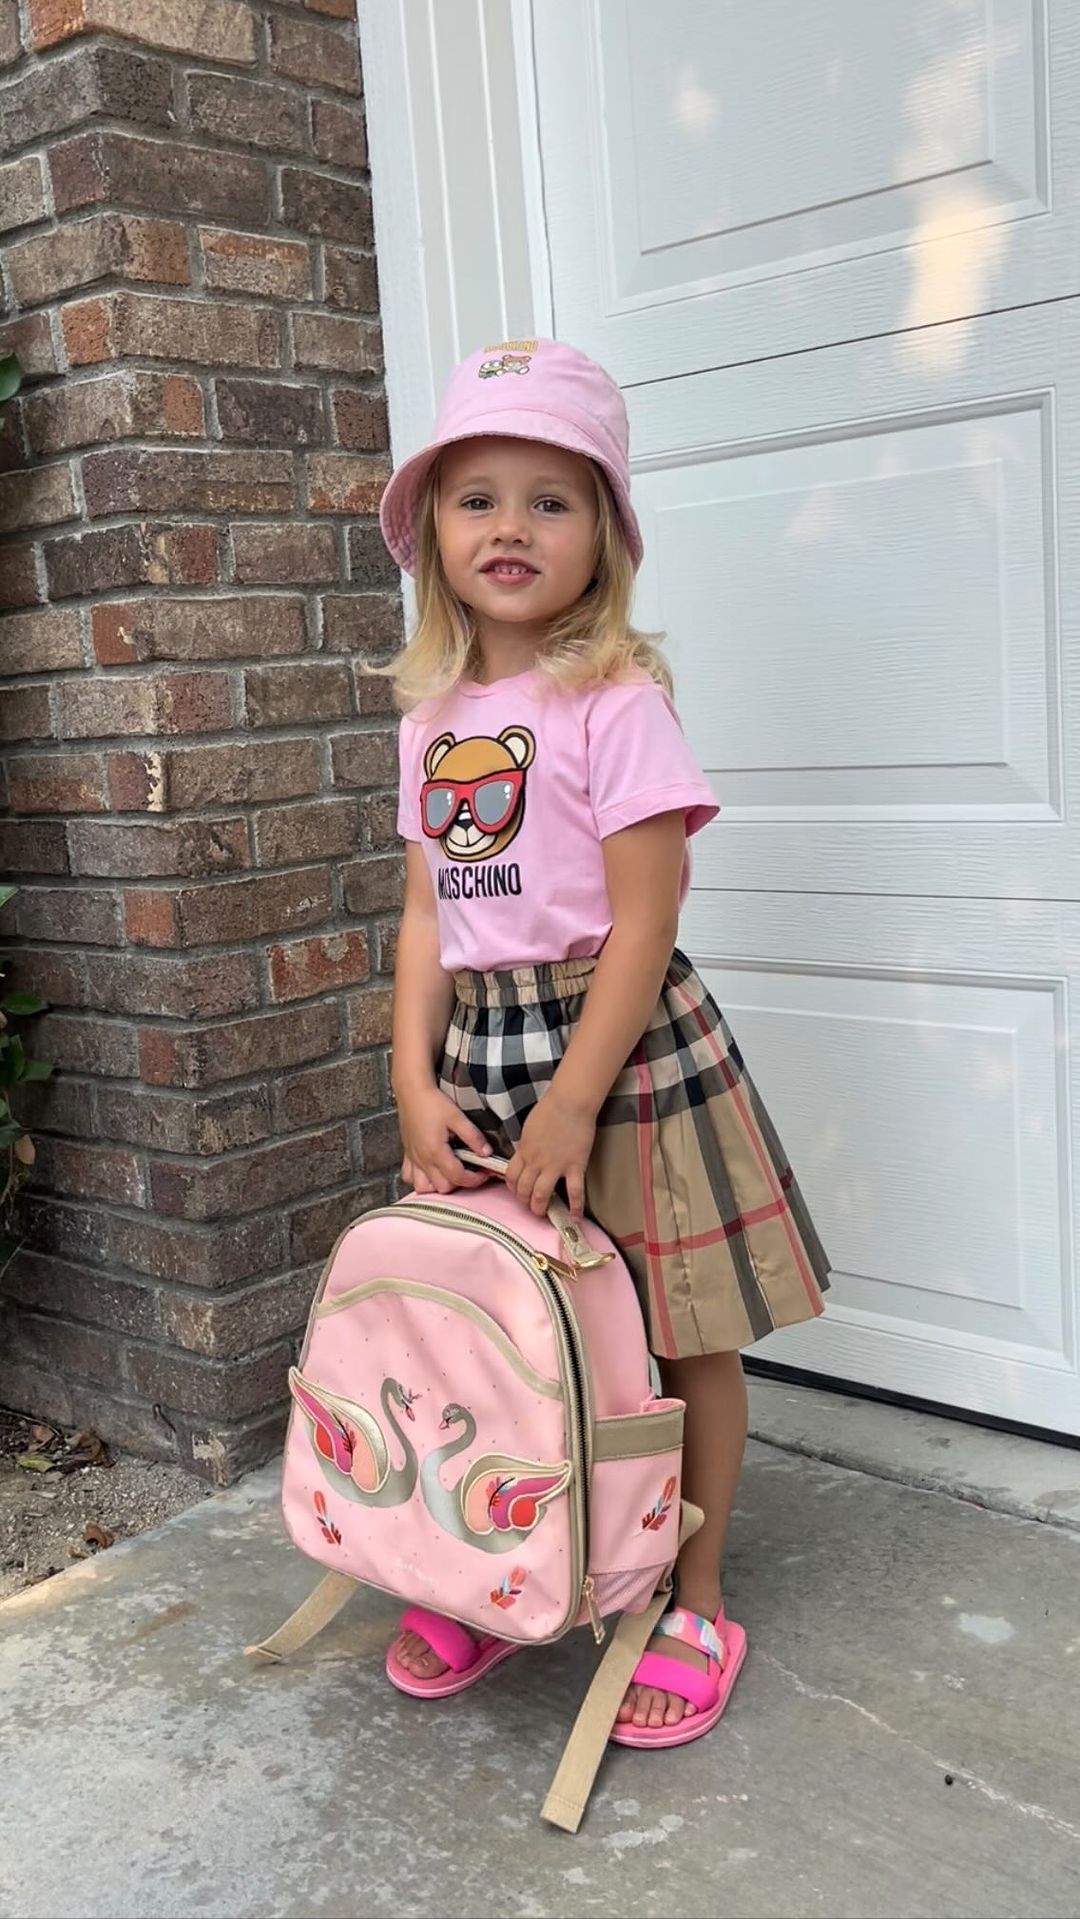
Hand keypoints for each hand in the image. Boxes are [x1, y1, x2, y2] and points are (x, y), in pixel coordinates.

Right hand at [397, 1085, 492, 1195]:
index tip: (484, 1173)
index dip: (475, 1179)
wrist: (411, 1090)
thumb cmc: (432, 1102)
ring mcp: (413, 1158)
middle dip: (458, 1183)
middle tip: (469, 1170)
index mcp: (436, 1151)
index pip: (458, 1177)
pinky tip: (430, 1169)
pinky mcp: (407, 1153)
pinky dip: (420, 1178)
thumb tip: (486, 1152)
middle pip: (442, 1187)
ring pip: (423, 1187)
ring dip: (437, 1184)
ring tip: (448, 1172)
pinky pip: (409, 1176)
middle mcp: (423, 1159)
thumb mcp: (457, 1117)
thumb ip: (473, 1137)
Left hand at [506, 1092, 595, 1219]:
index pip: (511, 1176)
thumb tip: (526, 1156)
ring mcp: (555, 1166)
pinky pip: (575, 1192)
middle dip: (524, 1201)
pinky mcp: (575, 1166)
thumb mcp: (529, 1128)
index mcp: (524, 1151)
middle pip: (524, 1189)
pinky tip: (574, 1218)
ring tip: (542, 1213)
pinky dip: (575, 1207)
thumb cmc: (550, 1109)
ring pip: (542, 1194)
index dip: (513, 1187)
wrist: (570, 1102)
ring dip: (540, 1207)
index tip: (518, 1191)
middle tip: (530, 1205)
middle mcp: (536, 1162)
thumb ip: (526, 1145)